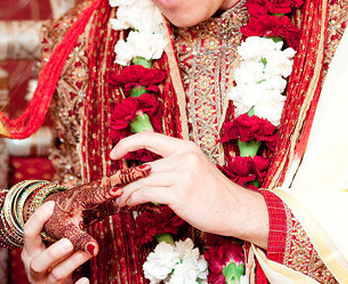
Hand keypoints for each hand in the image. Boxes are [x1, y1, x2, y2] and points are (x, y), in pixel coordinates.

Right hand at [21, 201, 90, 283]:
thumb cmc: (52, 261)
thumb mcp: (48, 246)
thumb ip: (56, 232)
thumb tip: (75, 202)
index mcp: (30, 251)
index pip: (28, 233)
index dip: (38, 218)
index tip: (52, 205)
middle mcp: (34, 267)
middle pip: (39, 262)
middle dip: (53, 253)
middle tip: (68, 243)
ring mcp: (46, 282)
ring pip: (57, 274)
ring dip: (73, 262)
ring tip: (89, 251)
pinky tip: (86, 280)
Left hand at [42, 166, 149, 254]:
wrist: (50, 211)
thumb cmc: (54, 220)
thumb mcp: (64, 232)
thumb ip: (79, 239)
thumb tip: (93, 250)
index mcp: (80, 197)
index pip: (94, 194)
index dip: (106, 193)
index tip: (118, 191)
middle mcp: (92, 191)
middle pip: (112, 181)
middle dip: (129, 175)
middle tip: (147, 168)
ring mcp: (100, 194)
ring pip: (120, 185)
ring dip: (136, 179)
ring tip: (155, 173)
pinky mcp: (106, 201)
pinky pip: (123, 199)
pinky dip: (137, 197)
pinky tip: (153, 200)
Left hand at [110, 131, 268, 247]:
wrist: (237, 210)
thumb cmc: (214, 193)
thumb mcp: (194, 169)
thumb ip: (171, 165)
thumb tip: (142, 171)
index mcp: (185, 147)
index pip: (148, 137)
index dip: (126, 143)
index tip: (114, 153)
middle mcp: (183, 157)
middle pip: (142, 166)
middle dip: (122, 178)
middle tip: (110, 186)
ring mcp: (182, 175)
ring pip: (141, 181)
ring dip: (125, 191)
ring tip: (117, 198)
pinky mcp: (180, 194)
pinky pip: (146, 193)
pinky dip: (133, 199)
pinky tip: (129, 205)